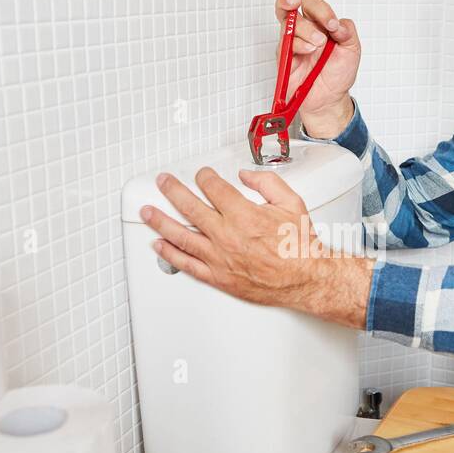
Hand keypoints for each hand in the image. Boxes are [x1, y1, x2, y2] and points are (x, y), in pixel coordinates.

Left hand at [138, 167, 371, 328]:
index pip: (213, 188)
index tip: (201, 174)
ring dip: (160, 221)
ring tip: (147, 212)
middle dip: (172, 190)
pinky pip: (187, 264)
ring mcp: (219, 257)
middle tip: (163, 182)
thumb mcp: (291, 202)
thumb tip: (246, 176)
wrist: (306, 278)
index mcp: (243, 214)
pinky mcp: (219, 277)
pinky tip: (159, 246)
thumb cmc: (300, 245)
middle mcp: (226, 235)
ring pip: (181, 235)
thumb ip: (266, 183)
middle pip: (189, 207)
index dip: (203, 176)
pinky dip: (170, 254)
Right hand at [273, 0, 360, 137]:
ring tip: (318, 44)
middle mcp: (304, 30)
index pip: (313, 4)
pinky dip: (298, 44)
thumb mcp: (352, 49)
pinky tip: (309, 51)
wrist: (329, 99)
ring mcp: (293, 42)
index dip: (322, 10)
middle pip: (291, 4)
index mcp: (320, 24)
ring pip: (288, 22)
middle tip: (297, 1)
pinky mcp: (284, 57)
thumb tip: (337, 22)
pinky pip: (285, 43)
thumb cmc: (338, 74)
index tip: (332, 24)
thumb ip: (348, 30)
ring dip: (305, 29)